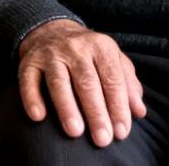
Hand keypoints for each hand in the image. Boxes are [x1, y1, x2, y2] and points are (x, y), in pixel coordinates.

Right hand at [17, 19, 145, 147]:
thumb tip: (139, 112)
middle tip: (102, 138)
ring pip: (59, 82)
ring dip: (67, 107)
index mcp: (101, 47)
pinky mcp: (29, 61)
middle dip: (96, 112)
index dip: (118, 107)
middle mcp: (75, 48)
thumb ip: (128, 84)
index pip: (112, 79)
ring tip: (75, 131)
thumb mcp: (113, 60)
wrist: (52, 30)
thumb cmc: (89, 54)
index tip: (121, 131)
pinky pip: (28, 80)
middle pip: (87, 82)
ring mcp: (50, 54)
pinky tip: (38, 116)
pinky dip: (32, 98)